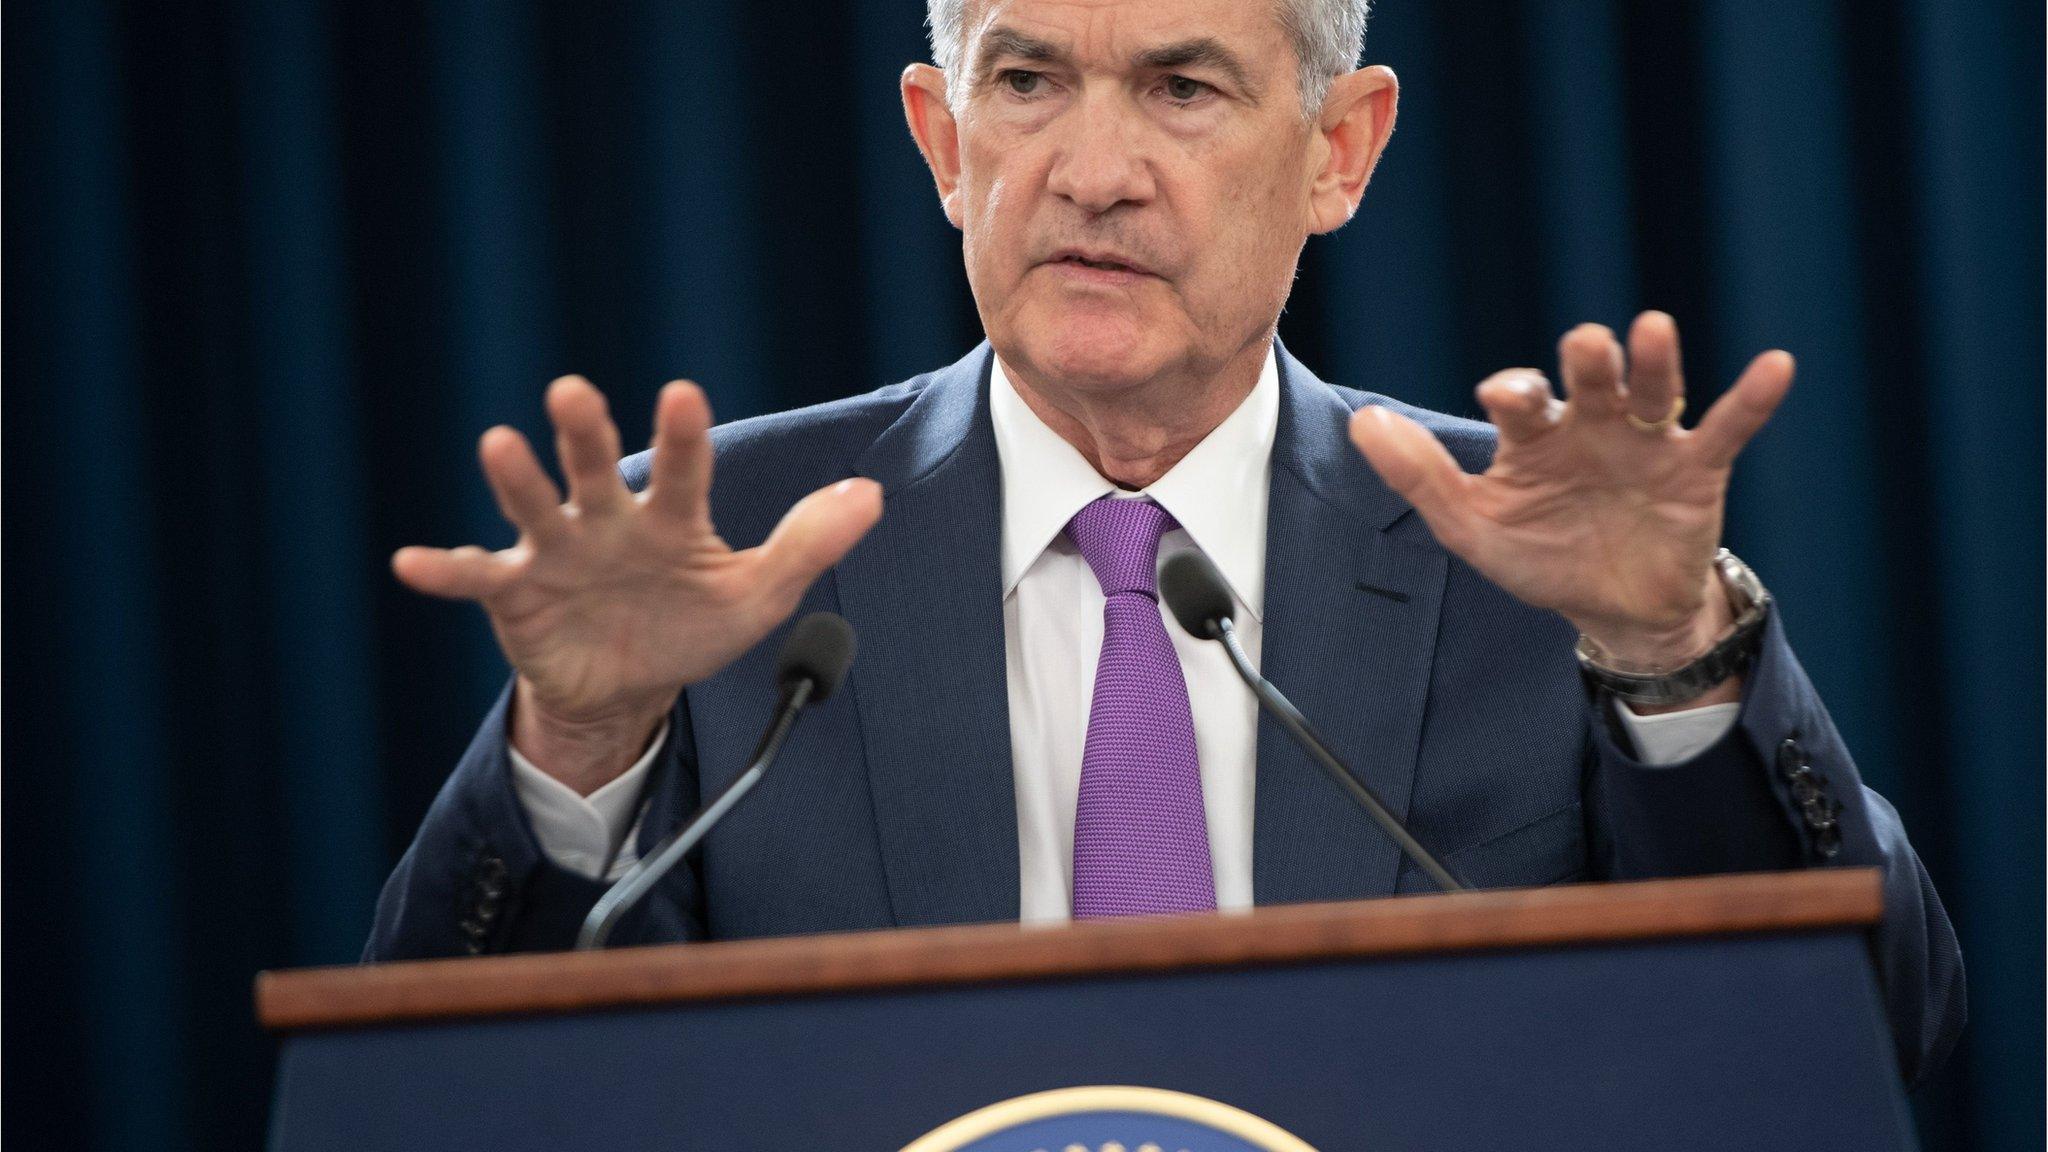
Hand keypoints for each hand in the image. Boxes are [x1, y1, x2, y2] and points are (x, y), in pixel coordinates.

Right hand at [393, 377, 883, 792]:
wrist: (630, 687)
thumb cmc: (690, 624)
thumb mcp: (757, 596)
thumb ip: (808, 544)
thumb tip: (871, 494)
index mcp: (669, 515)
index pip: (681, 468)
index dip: (680, 436)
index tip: (682, 394)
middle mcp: (606, 519)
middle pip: (593, 467)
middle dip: (583, 432)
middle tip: (572, 392)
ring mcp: (556, 552)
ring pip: (533, 507)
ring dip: (516, 479)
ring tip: (498, 444)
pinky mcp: (514, 594)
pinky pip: (475, 579)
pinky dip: (444, 569)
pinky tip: (412, 561)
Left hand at [1347, 312, 1790, 692]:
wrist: (1614, 612)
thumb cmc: (1540, 556)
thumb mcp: (1473, 526)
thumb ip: (1420, 476)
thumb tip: (1362, 423)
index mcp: (1534, 434)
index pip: (1521, 398)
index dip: (1514, 393)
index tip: (1506, 398)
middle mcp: (1590, 423)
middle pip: (1589, 378)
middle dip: (1587, 360)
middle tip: (1584, 345)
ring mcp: (1646, 440)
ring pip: (1652, 388)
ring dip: (1654, 361)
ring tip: (1652, 329)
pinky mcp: (1697, 468)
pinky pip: (1727, 426)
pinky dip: (1751, 398)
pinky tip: (1776, 365)